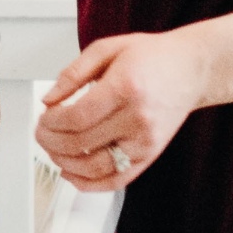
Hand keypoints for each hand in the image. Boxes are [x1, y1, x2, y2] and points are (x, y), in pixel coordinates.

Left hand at [35, 32, 212, 191]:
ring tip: (52, 149)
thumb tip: (48, 99)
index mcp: (125, 88)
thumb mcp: (107, 49)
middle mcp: (138, 118)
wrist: (191, 69)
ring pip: (95, 167)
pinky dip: (88, 183)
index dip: (51, 122)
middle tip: (41, 132)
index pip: (77, 118)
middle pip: (81, 143)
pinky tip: (70, 172)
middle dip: (50, 141)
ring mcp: (145, 141)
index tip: (44, 117)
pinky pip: (116, 180)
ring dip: (64, 162)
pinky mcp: (149, 156)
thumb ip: (73, 73)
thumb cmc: (152, 57)